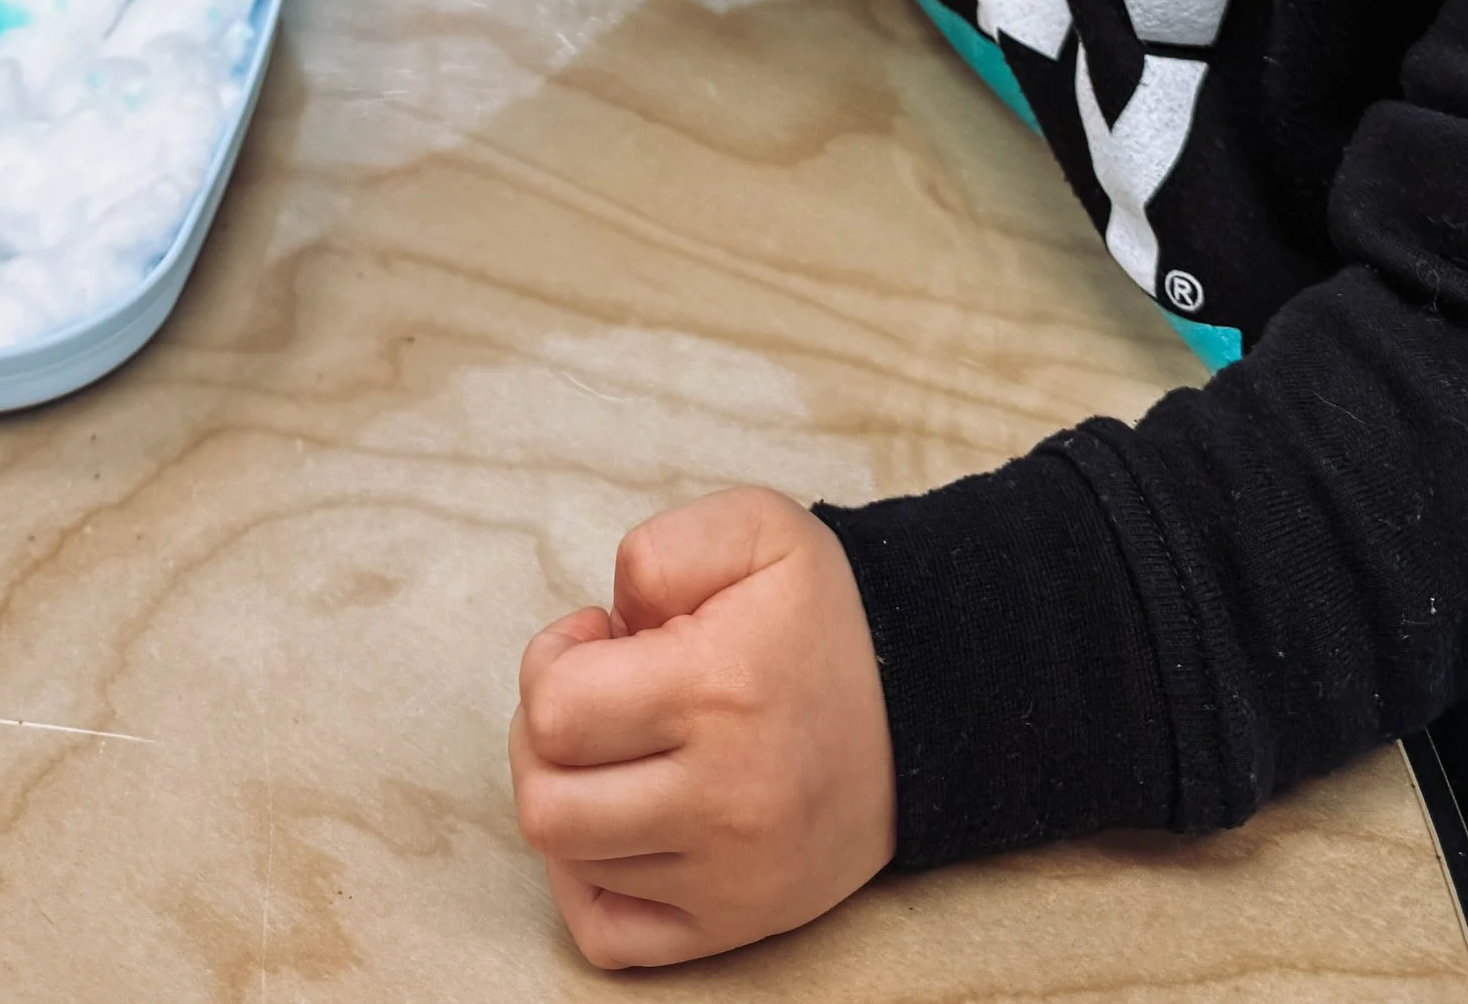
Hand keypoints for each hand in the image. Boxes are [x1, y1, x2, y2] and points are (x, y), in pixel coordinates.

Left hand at [509, 487, 894, 969]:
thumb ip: (659, 550)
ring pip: (570, 861)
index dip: (551, 661)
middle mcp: (724, 799)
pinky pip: (607, 937)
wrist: (924, 712)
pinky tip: (613, 826)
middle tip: (594, 697)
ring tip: (618, 750)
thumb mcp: (757, 529)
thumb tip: (606, 625)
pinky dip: (586, 885)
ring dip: (569, 796)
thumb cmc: (823, 620)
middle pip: (548, 803)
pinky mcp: (735, 924)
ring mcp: (730, 876)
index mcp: (718, 692)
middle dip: (544, 736)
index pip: (555, 711)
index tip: (599, 640)